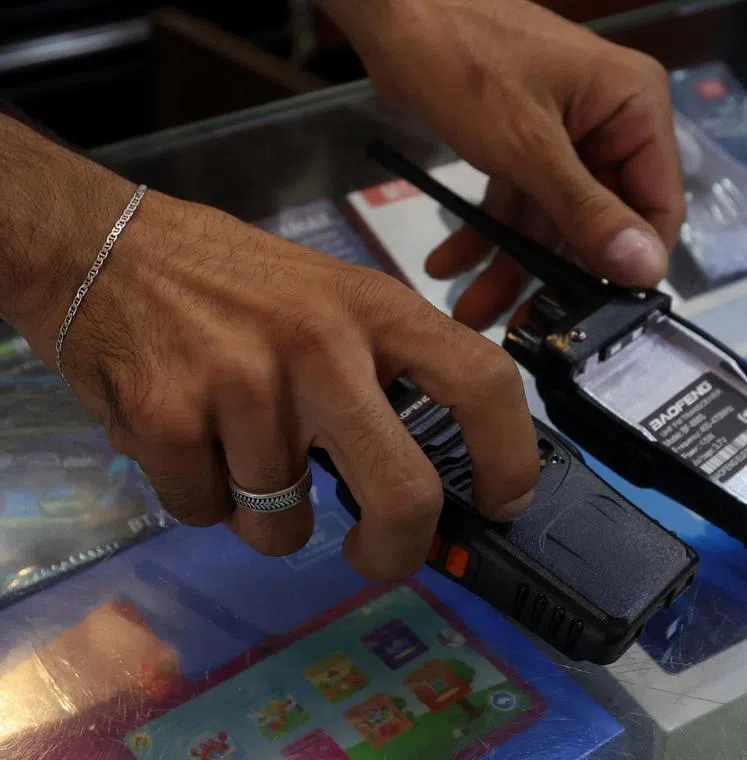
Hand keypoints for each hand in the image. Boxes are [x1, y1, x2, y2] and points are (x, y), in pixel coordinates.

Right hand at [21, 183, 538, 579]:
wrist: (100, 247)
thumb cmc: (230, 282)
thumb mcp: (331, 299)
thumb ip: (384, 374)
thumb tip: (430, 484)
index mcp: (376, 309)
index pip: (482, 381)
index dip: (511, 457)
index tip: (502, 503)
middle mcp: (323, 346)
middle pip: (405, 493)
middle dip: (395, 552)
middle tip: (376, 555)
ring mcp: (246, 384)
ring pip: (283, 524)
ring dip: (263, 511)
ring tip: (236, 445)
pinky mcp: (170, 419)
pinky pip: (206, 513)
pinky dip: (200, 496)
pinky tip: (186, 436)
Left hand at [324, 0, 685, 329]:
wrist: (391, 8)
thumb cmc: (462, 55)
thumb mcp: (527, 145)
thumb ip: (587, 211)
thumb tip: (644, 268)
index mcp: (634, 109)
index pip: (657, 204)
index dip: (631, 263)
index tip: (599, 314)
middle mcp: (610, 124)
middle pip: (599, 222)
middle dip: (553, 275)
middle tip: (522, 326)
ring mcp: (567, 136)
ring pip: (552, 221)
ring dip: (510, 263)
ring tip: (469, 309)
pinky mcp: (526, 143)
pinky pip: (519, 201)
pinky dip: (487, 232)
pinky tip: (450, 264)